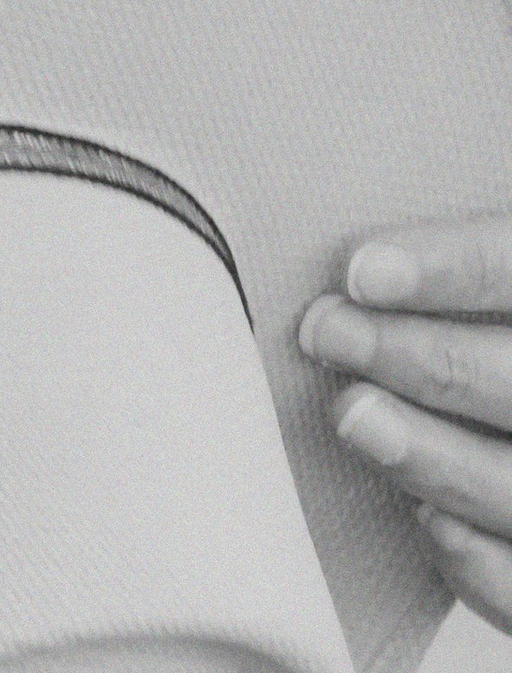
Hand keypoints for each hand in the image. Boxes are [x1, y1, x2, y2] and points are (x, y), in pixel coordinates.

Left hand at [300, 222, 511, 624]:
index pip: (510, 267)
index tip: (360, 272)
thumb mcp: (487, 300)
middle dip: (416, 358)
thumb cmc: (486, 346)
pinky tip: (426, 517)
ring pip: (511, 481)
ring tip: (353, 417)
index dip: (445, 268)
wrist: (510, 410)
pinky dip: (474, 558)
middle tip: (329, 335)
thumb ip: (452, 271)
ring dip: (427, 454)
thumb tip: (356, 263)